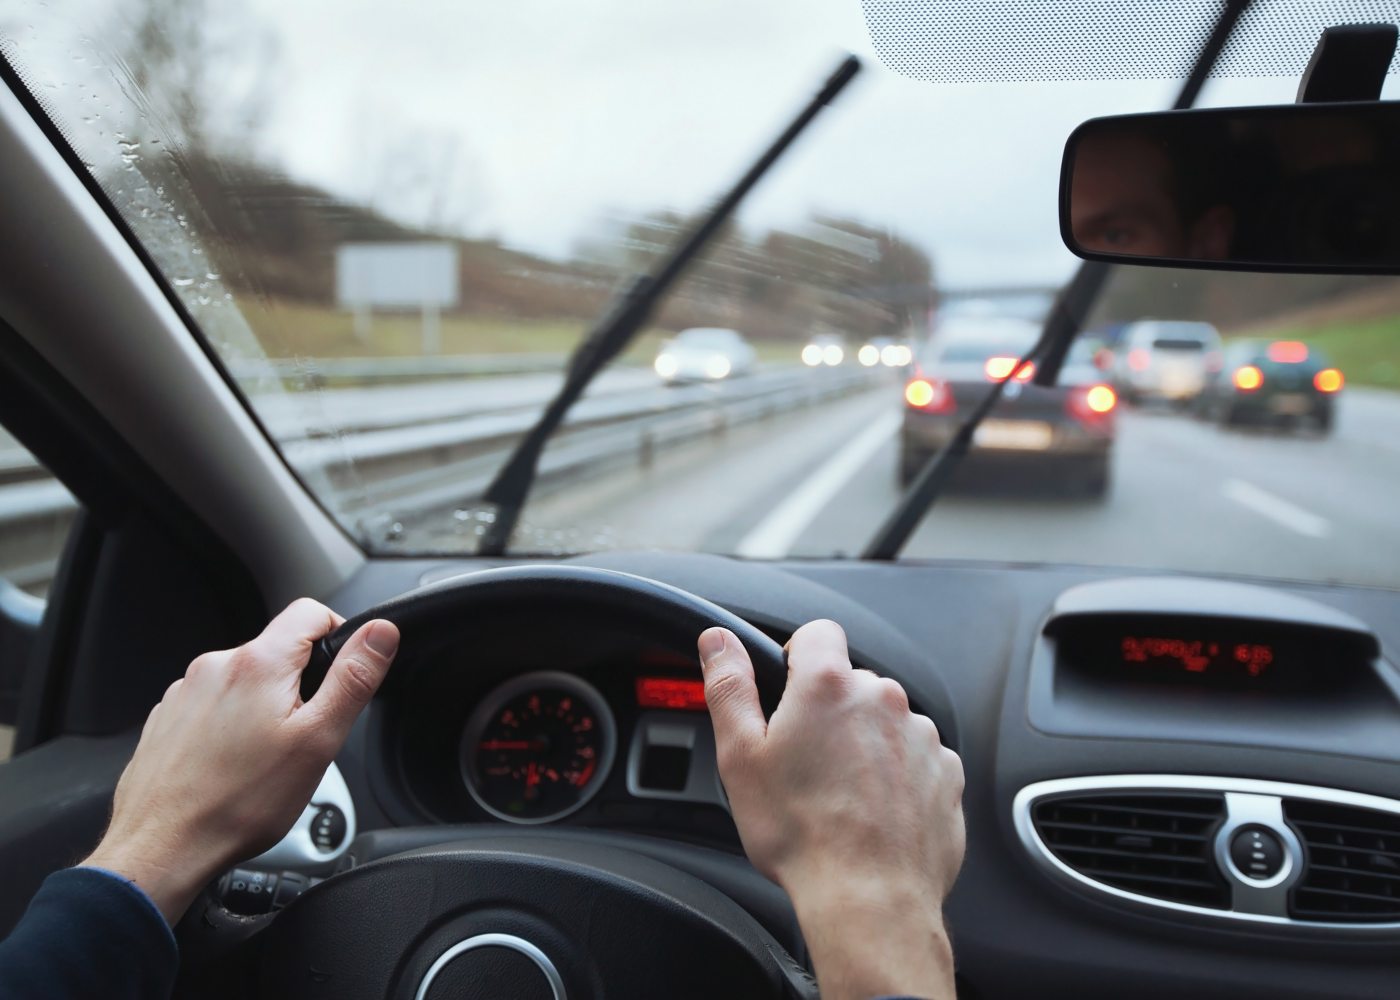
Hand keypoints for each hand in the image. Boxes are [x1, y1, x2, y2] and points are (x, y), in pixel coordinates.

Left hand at [82, 599, 398, 923]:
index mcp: (258, 663)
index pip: (311, 611)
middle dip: (300, 685)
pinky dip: (230, 727)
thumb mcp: (318, 740)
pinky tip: (231, 766)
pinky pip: (214, 705)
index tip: (341, 675)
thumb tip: (380, 634)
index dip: (338, 635)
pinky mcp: (168, 718)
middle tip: (303, 737)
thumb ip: (353, 678)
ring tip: (263, 760)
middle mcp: (215, 666)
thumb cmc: (238, 803)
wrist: (162, 848)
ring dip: (263, 707)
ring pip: (245, 681)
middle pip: (277, 651)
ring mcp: (186, 692)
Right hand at [698, 620, 963, 999]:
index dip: (798, 658)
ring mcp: (921, 736)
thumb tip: (718, 641)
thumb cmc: (801, 834)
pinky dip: (896, 777)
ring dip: (864, 745)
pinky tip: (872, 812)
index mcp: (829, 686)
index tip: (787, 694)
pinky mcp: (946, 772)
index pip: (818, 633)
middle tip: (805, 764)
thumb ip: (729, 686)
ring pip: (884, 723)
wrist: (869, 899)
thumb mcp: (740, 757)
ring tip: (840, 797)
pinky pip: (916, 759)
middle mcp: (883, 700)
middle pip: (851, 684)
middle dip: (829, 713)